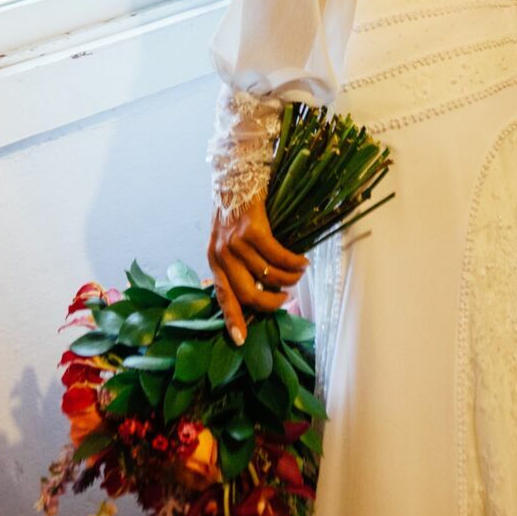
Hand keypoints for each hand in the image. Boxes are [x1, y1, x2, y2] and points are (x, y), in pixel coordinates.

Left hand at [207, 194, 309, 345]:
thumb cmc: (236, 208)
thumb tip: (259, 290)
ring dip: (288, 279)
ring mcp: (236, 242)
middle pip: (248, 293)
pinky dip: (293, 262)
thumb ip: (236, 264)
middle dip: (272, 302)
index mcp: (214, 260)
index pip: (223, 297)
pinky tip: (302, 261)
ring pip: (267, 275)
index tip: (241, 340)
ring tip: (298, 274)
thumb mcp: (227, 240)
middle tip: (286, 299)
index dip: (233, 319)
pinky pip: (278, 255)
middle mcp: (222, 254)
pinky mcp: (252, 229)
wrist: (236, 174)